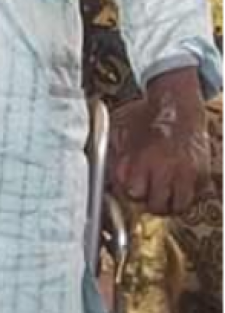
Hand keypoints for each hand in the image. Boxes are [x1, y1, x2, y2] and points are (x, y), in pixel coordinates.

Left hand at [110, 67, 208, 215]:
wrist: (176, 106)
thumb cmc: (144, 116)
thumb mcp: (119, 130)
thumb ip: (114, 157)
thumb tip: (108, 181)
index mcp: (145, 158)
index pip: (134, 193)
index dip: (129, 192)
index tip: (129, 187)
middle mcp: (168, 168)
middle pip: (156, 205)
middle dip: (148, 201)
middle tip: (146, 192)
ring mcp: (188, 173)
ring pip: (178, 206)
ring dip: (168, 203)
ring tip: (161, 192)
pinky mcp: (203, 174)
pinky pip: (194, 197)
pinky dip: (185, 194)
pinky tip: (175, 182)